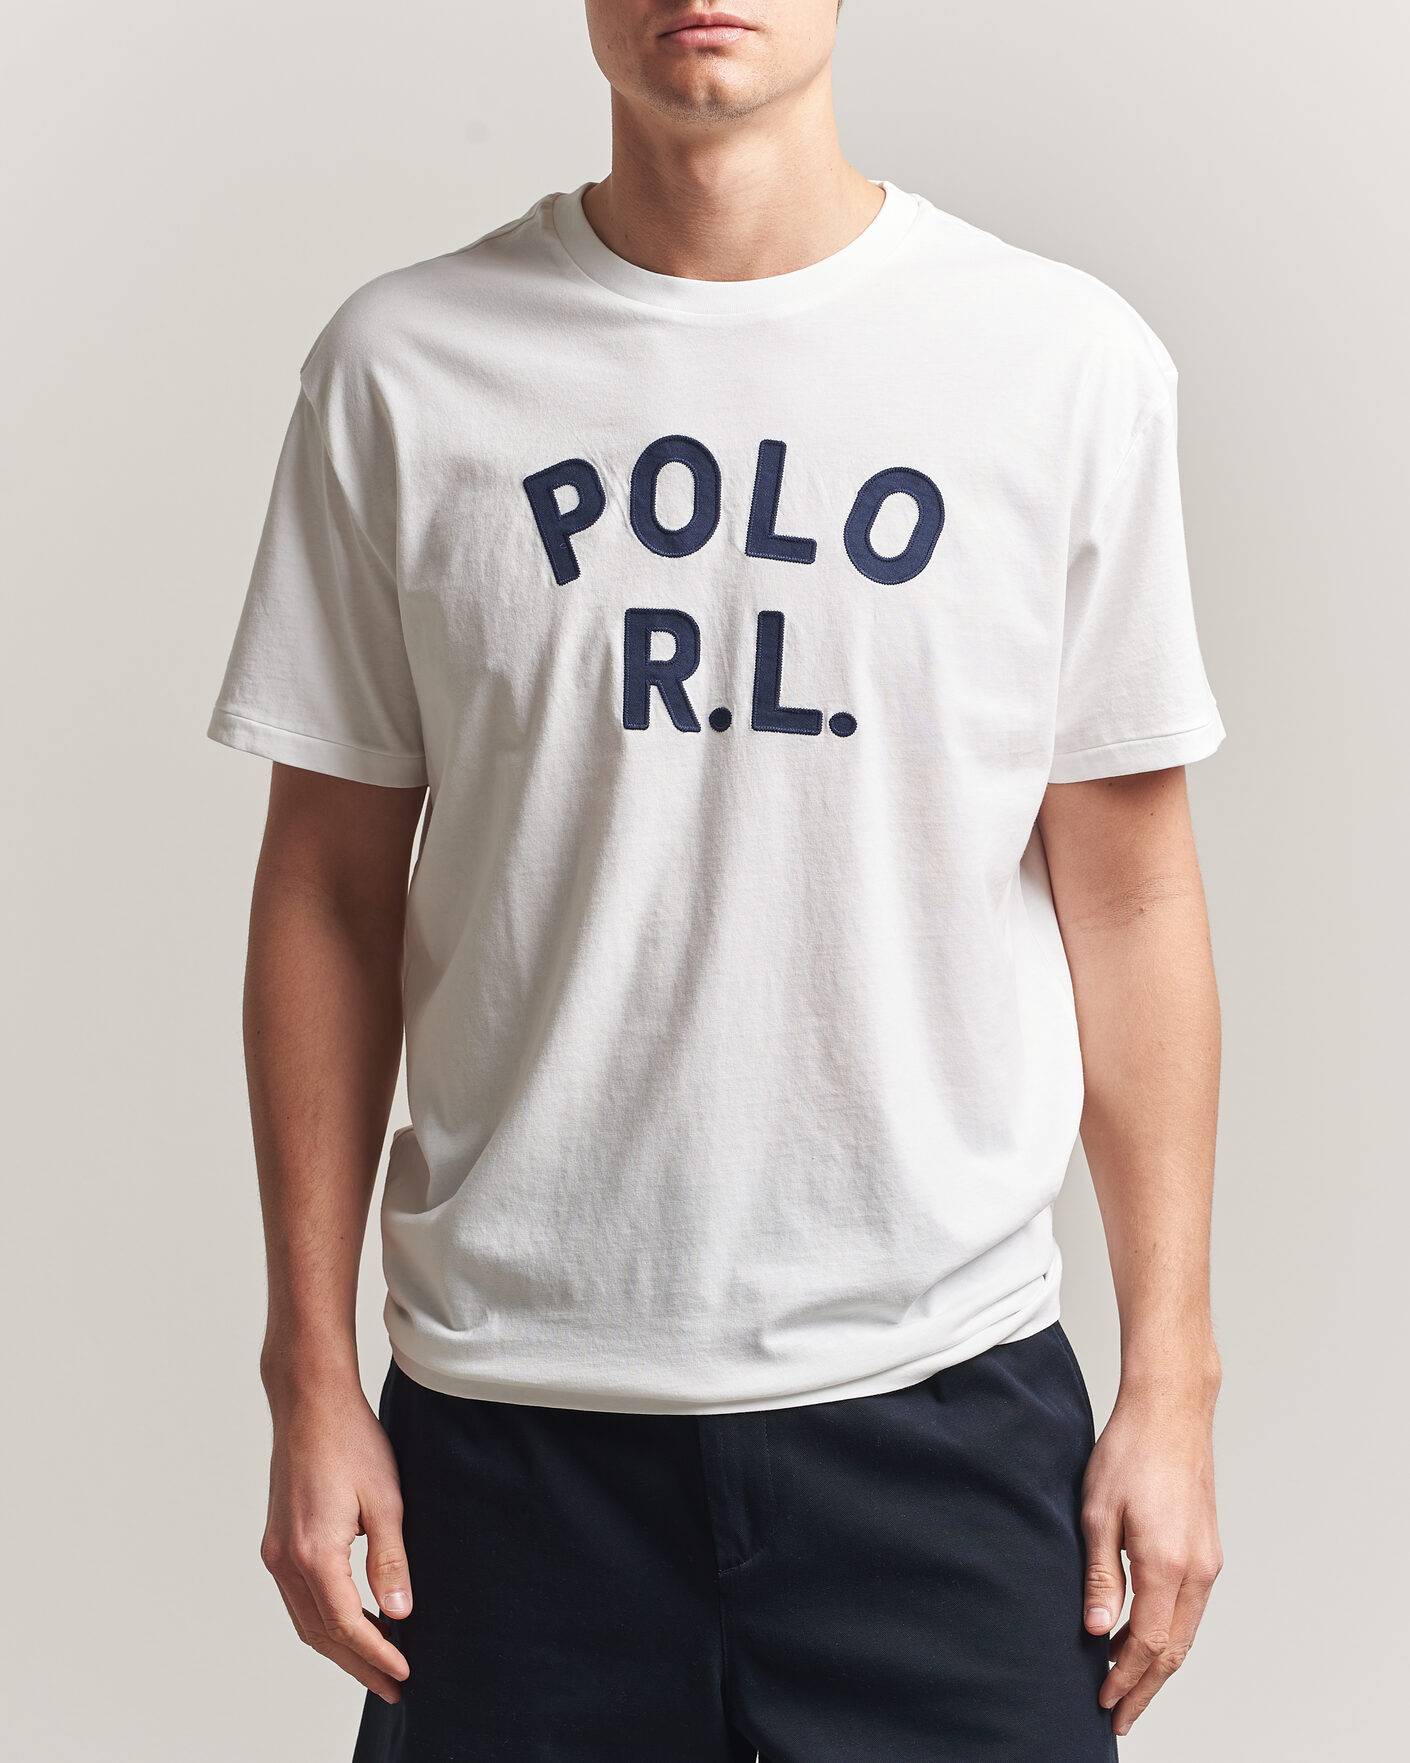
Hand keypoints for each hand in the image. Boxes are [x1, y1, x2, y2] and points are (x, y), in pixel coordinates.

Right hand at [259, 1381, 412, 1702]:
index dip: (376, 1654)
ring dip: (338, 1647)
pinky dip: (323, 1621)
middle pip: (320, 1633)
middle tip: (392, 1686)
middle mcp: (286, 1560)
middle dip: (357, 1664)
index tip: (403, 1673)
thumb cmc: (351, 1441)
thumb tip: (400, 1613)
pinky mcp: (277, 1541)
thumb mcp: (386, 1499)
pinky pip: (298, 1598)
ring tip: (376, 1664)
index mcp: (313, 1553)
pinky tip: (350, 1623)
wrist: (310, 1403)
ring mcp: (276, 1552)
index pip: (345, 1625)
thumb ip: (391, 1560)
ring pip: (305, 1620)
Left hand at [1081, 1370, 1222, 1736]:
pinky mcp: (1208, 1549)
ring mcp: (1208, 1560)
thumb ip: (1101, 1575)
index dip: (1124, 1678)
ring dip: (1158, 1664)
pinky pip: (1191, 1608)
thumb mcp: (1097, 1512)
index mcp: (1166, 1564)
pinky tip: (1146, 1637)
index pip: (1149, 1644)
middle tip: (1118, 1715)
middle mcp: (1197, 1570)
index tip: (1103, 1701)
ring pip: (1186, 1632)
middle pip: (1175, 1651)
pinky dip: (1170, 1634)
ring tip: (1126, 1684)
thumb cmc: (1129, 1451)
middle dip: (1144, 1687)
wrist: (1170, 1410)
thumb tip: (1098, 1631)